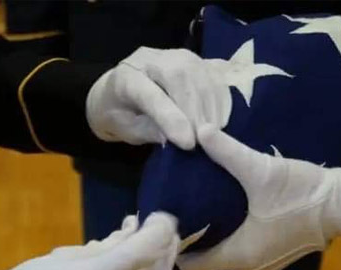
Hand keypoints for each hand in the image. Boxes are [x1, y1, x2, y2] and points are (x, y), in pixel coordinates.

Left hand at [87, 47, 231, 149]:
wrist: (120, 92)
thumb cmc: (121, 115)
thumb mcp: (127, 130)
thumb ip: (150, 131)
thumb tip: (181, 137)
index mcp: (126, 78)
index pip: (151, 94)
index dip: (171, 118)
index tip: (188, 143)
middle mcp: (151, 58)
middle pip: (179, 77)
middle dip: (195, 111)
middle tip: (204, 141)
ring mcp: (175, 54)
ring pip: (200, 74)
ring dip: (211, 106)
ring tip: (213, 134)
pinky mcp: (195, 59)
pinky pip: (214, 74)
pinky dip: (221, 98)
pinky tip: (220, 120)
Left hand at [177, 127, 340, 269]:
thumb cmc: (303, 193)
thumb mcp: (262, 170)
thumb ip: (228, 152)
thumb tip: (199, 131)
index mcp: (238, 255)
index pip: (190, 263)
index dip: (175, 242)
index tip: (166, 218)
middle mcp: (248, 268)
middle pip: (206, 258)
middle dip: (192, 236)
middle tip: (179, 206)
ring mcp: (264, 264)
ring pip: (225, 254)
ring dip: (213, 235)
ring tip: (199, 205)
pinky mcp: (277, 254)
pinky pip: (242, 250)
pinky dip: (231, 235)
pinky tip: (227, 210)